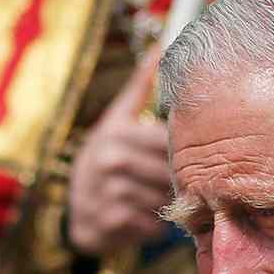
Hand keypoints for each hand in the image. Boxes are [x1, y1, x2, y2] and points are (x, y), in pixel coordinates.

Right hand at [66, 50, 172, 256]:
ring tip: (160, 200)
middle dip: (180, 181)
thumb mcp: (116, 120)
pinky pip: (153, 225)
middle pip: (170, 172)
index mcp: (117, 132)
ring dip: (169, 204)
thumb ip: (140, 87)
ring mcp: (109, 192)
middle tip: (182, 184)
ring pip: (164, 199)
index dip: (187, 150)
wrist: (77, 209)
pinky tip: (146, 217)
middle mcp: (111, 160)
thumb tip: (160, 47)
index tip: (196, 154)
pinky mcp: (112, 222)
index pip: (168, 140)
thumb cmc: (104, 160)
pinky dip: (156, 227)